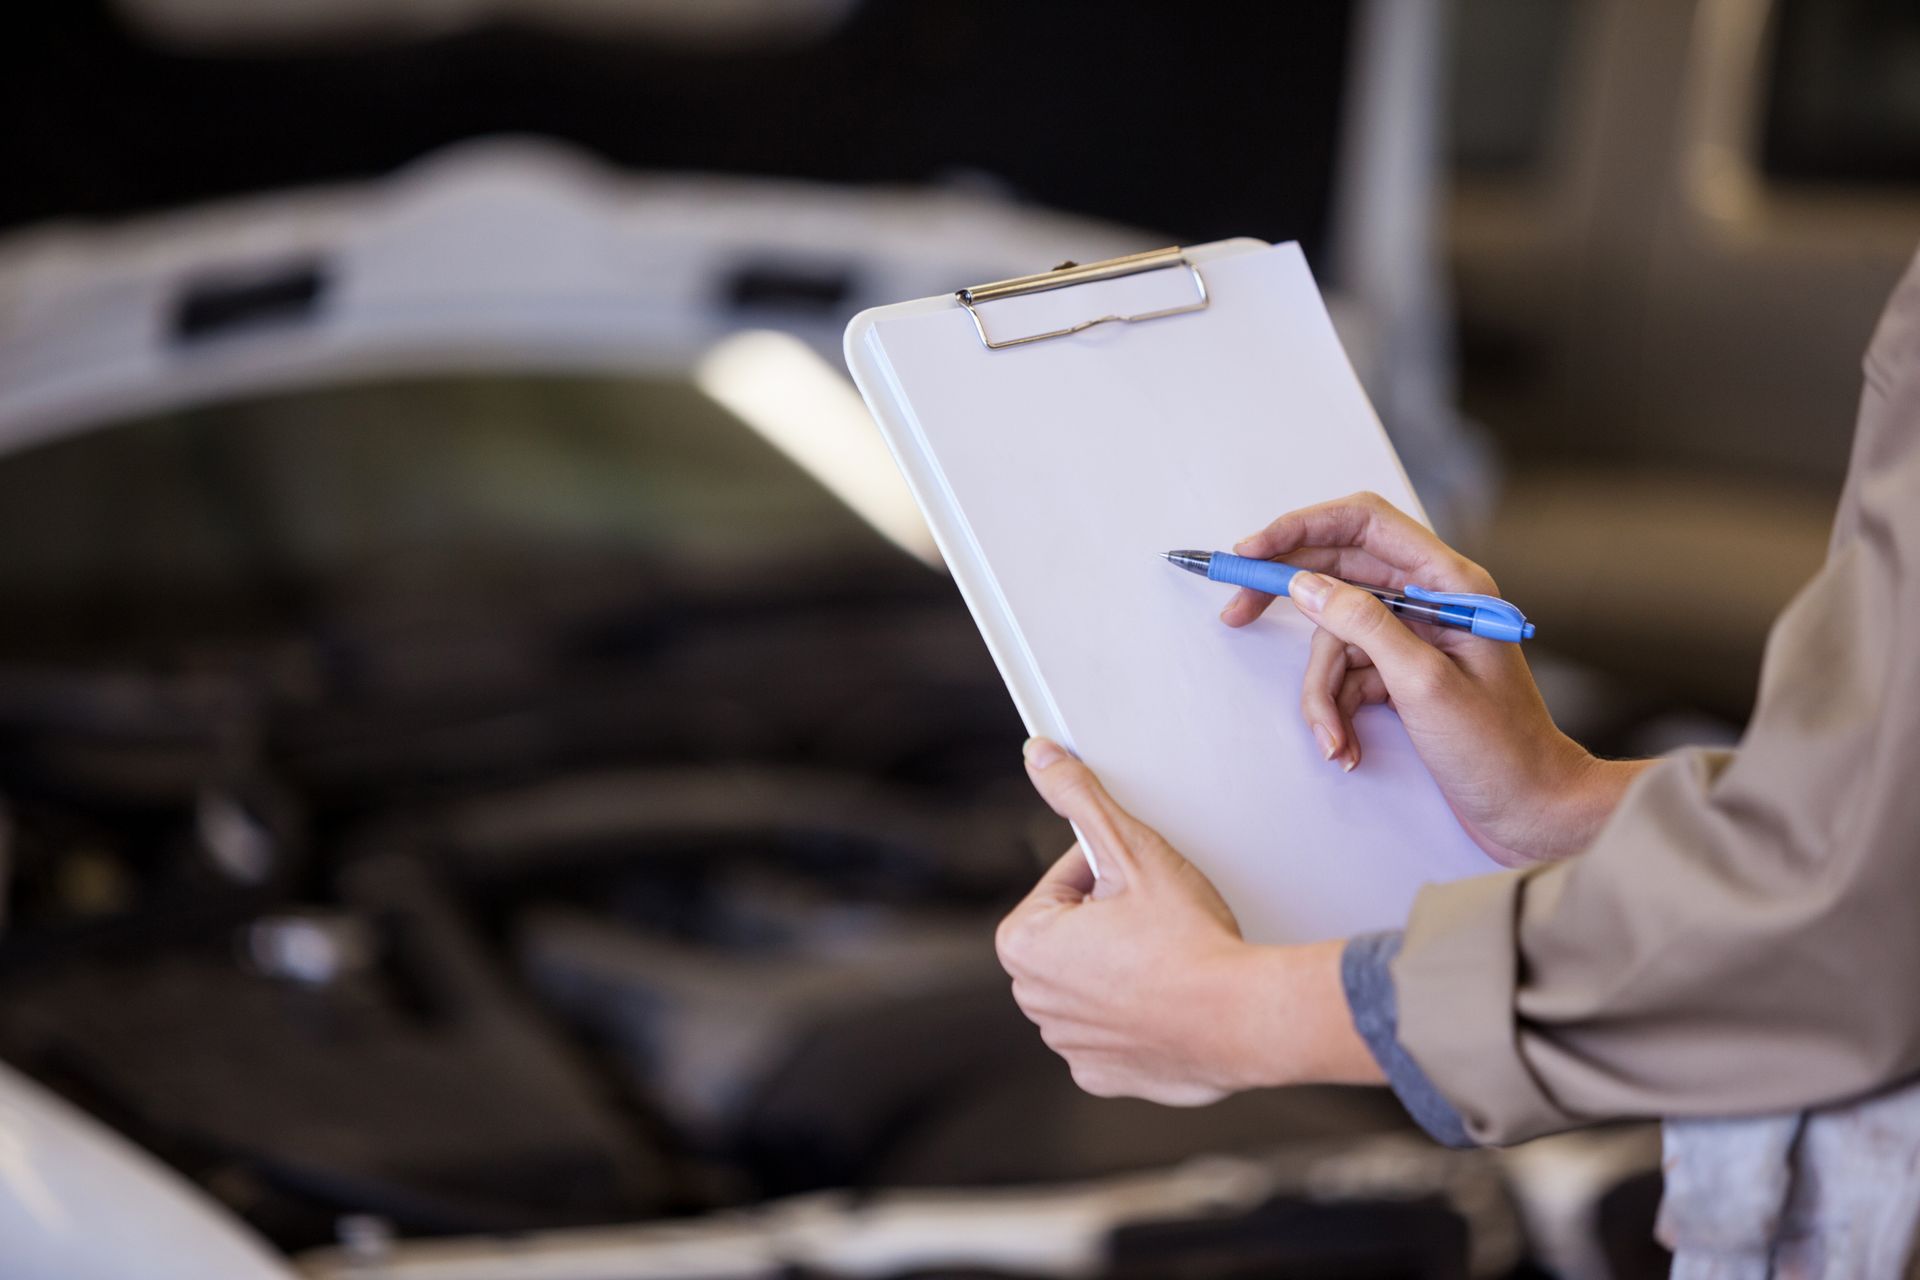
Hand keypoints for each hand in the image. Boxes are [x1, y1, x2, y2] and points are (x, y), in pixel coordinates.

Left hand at [996, 738, 1380, 1103]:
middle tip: (1161, 919)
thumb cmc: (1187, 937)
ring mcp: (1068, 1044)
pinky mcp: (1103, 1076)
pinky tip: (1169, 1001)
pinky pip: (1115, 1033)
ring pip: (1095, 982)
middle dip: (1111, 920)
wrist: (1243, 1019)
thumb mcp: (1132, 850)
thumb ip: (1081, 798)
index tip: (1144, 883)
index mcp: (1023, 944)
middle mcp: (1034, 1000)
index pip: (1064, 882)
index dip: (1110, 872)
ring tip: (1169, 959)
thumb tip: (1039, 756)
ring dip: (1123, 965)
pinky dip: (1138, 1016)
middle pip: (1075, 933)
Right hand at [1223, 492, 1647, 866]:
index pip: (1364, 523)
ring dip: (1322, 690)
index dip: (1302, 528)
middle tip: (1237, 614)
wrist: (1532, 811)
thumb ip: (1364, 625)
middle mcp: (1432, 601)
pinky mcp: (1403, 675)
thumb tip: (1306, 585)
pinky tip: (1347, 746)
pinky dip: (1337, 710)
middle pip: (1339, 575)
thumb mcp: (1424, 684)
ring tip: (1333, 736)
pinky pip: (1347, 675)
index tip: (1253, 551)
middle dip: (1289, 604)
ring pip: (1335, 639)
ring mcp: (1416, 639)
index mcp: (1450, 583)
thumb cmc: (1501, 751)